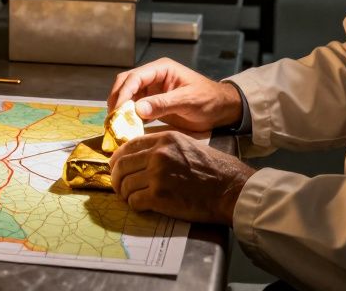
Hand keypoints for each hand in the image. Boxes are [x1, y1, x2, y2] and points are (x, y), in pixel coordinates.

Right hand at [108, 57, 242, 131]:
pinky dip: (129, 117)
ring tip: (115, 126)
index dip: (123, 93)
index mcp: (161, 69)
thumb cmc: (209, 100)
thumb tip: (137, 109)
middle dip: (117, 100)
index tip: (117, 112)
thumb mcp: (188, 101)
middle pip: (126, 84)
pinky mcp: (153, 103)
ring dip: (120, 109)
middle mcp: (154, 77)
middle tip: (111, 119)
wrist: (222, 110)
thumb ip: (163, 104)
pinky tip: (126, 129)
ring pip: (128, 96)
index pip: (134, 77)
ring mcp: (152, 90)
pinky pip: (136, 108)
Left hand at [109, 131, 255, 224]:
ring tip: (132, 197)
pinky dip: (135, 205)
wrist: (229, 188)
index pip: (128, 146)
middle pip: (121, 165)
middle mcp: (158, 154)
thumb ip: (163, 147)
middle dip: (116, 178)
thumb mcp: (187, 145)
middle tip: (119, 186)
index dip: (117, 158)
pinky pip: (134, 201)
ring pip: (125, 185)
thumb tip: (139, 156)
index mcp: (164, 139)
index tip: (116, 167)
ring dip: (125, 194)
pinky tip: (142, 205)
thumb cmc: (213, 169)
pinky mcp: (159, 196)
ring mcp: (157, 175)